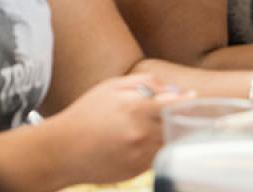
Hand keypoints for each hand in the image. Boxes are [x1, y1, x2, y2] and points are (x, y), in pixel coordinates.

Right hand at [49, 75, 187, 184]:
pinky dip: (154, 148)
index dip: (187, 101)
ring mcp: (139, 155)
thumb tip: (176, 89)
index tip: (193, 98)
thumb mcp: (112, 86)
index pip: (176, 105)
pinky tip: (137, 142)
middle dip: (178, 118)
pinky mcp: (136, 171)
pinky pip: (156, 157)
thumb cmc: (86, 114)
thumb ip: (148, 82)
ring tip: (148, 126)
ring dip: (167, 134)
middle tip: (175, 112)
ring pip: (169, 143)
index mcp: (136, 108)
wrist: (60, 151)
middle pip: (176, 125)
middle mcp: (141, 134)